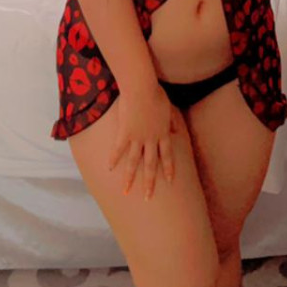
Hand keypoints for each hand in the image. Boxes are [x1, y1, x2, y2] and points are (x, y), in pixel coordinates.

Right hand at [108, 82, 179, 199]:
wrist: (142, 89)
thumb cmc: (156, 94)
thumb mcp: (168, 108)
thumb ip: (172, 121)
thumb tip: (177, 129)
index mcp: (163, 133)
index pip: (167, 155)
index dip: (168, 168)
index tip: (170, 181)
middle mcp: (151, 139)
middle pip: (151, 165)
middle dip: (150, 182)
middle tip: (148, 197)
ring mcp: (137, 138)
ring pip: (134, 162)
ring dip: (130, 178)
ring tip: (126, 191)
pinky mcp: (124, 132)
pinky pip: (118, 149)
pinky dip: (114, 159)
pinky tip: (109, 169)